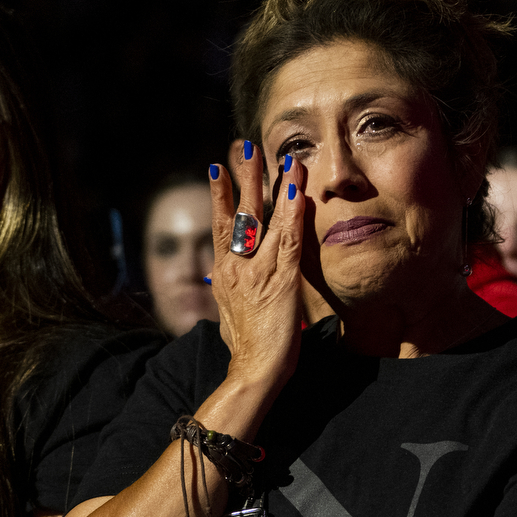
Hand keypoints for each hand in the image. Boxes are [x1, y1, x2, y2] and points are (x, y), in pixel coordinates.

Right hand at [208, 142, 308, 390]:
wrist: (252, 369)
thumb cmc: (246, 346)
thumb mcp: (230, 312)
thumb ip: (229, 289)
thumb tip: (224, 280)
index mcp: (223, 273)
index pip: (220, 224)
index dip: (220, 194)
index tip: (218, 167)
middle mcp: (235, 266)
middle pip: (238, 212)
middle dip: (242, 177)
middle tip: (245, 147)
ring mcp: (256, 271)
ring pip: (264, 219)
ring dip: (273, 185)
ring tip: (282, 158)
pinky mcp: (280, 280)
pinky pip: (288, 238)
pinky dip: (292, 212)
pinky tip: (298, 191)